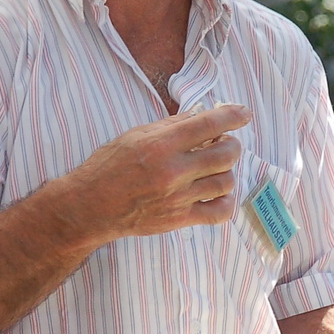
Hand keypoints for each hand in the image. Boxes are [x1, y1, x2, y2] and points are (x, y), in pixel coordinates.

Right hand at [73, 104, 250, 238]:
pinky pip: (219, 212)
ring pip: (225, 182)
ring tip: (216, 168)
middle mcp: (173, 171)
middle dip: (232, 145)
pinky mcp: (178, 219)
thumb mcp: (135, 135)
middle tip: (225, 144)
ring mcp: (178, 198)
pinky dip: (226, 201)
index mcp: (161, 144)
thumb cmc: (108, 167)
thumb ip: (170, 126)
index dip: (233, 116)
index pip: (209, 124)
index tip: (243, 114)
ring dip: (227, 171)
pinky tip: (218, 193)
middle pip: (225, 155)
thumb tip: (200, 117)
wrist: (90, 206)